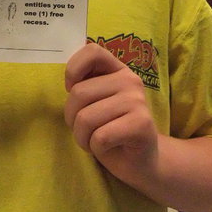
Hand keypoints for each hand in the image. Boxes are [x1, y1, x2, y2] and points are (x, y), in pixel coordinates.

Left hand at [64, 43, 157, 179]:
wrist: (140, 161)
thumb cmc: (110, 128)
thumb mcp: (95, 102)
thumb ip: (85, 85)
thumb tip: (69, 82)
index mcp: (117, 70)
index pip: (92, 51)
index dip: (73, 70)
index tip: (72, 90)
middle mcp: (130, 80)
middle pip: (79, 93)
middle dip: (71, 118)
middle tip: (84, 129)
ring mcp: (138, 101)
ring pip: (86, 118)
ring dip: (82, 137)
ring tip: (95, 141)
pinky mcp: (142, 125)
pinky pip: (100, 137)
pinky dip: (95, 148)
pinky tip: (107, 148)